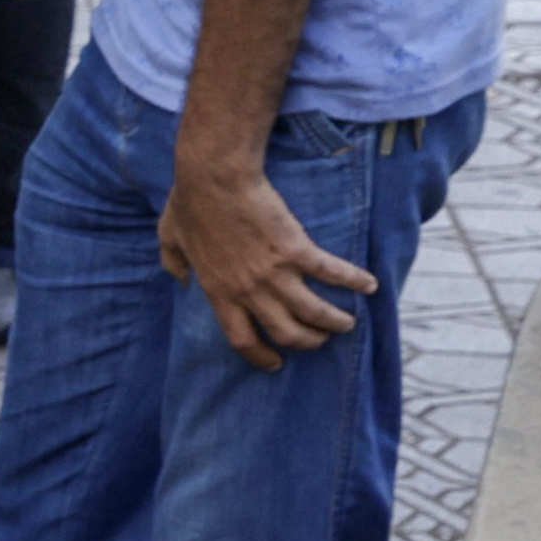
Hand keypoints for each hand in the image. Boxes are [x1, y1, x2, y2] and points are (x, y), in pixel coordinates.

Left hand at [158, 148, 371, 369]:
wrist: (214, 177)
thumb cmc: (190, 203)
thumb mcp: (170, 239)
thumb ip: (174, 264)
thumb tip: (181, 280)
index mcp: (218, 291)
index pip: (241, 339)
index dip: (260, 356)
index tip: (276, 363)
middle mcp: (248, 290)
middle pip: (286, 333)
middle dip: (307, 342)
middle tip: (320, 339)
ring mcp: (274, 273)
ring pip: (313, 313)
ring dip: (335, 322)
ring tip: (348, 322)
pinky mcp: (296, 250)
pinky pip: (333, 274)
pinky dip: (355, 282)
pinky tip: (370, 286)